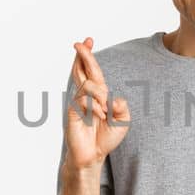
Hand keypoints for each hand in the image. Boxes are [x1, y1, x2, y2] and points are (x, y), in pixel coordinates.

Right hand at [63, 37, 129, 169]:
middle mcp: (86, 95)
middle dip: (83, 55)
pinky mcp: (72, 111)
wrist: (93, 155)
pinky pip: (84, 100)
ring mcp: (78, 102)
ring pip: (88, 85)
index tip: (88, 40)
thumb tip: (114, 97)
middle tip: (80, 43)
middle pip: (83, 70)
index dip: (89, 56)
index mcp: (98, 95)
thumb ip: (123, 107)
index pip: (93, 71)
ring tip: (104, 112)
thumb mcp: (123, 121)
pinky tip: (99, 116)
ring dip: (100, 96)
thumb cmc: (106, 137)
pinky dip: (95, 107)